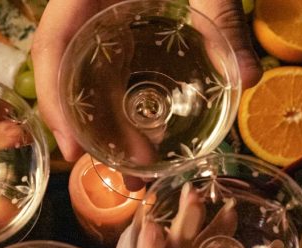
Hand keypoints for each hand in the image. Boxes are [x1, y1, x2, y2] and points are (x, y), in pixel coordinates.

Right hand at [32, 0, 262, 161]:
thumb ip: (224, 20)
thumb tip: (250, 78)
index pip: (51, 47)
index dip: (55, 102)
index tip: (75, 150)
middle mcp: (83, 6)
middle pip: (68, 74)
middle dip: (90, 131)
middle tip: (123, 178)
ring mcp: (99, 14)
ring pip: (88, 75)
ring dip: (109, 124)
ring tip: (140, 169)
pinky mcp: (120, 19)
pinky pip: (111, 66)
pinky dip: (122, 102)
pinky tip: (146, 131)